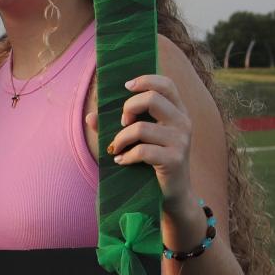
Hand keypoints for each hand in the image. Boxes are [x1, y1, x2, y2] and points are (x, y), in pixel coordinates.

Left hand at [105, 73, 194, 205]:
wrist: (174, 194)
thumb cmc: (154, 161)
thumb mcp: (139, 139)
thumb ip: (117, 126)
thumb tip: (91, 116)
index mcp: (178, 111)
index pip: (167, 84)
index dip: (145, 80)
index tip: (126, 87)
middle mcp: (183, 122)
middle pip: (152, 98)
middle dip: (128, 107)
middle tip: (121, 123)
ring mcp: (181, 141)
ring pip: (141, 128)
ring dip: (121, 138)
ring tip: (116, 148)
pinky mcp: (174, 159)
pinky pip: (142, 151)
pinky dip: (126, 156)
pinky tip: (122, 161)